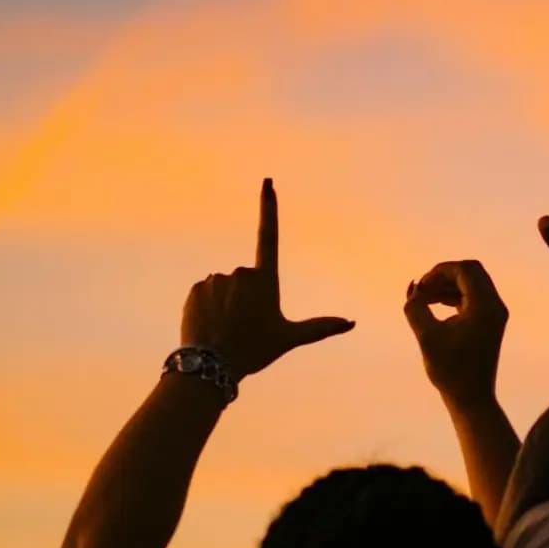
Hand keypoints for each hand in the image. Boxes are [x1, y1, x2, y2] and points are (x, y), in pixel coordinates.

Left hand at [181, 178, 353, 377]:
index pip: (269, 236)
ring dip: (227, 303)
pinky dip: (209, 308)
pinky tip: (211, 327)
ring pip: (225, 288)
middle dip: (246, 297)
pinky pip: (206, 294)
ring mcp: (216, 279)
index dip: (269, 207)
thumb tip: (351, 323)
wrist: (211, 365)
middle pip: (246, 280)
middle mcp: (241, 272)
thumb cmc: (254, 350)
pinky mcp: (196, 288)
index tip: (267, 182)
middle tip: (246, 326)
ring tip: (227, 329)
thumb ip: (321, 327)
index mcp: (265, 280)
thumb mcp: (289, 338)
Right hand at [404, 259, 508, 403]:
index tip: (420, 286)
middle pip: (471, 272)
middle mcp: (495, 306)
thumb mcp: (426, 337)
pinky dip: (453, 297)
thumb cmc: (450, 371)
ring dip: (447, 286)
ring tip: (423, 299)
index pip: (465, 270)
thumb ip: (415, 308)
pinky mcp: (489, 323)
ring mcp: (495, 314)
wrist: (472, 398)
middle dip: (444, 275)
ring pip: (472, 284)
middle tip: (423, 289)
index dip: (439, 271)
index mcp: (485, 306)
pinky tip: (434, 305)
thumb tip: (413, 288)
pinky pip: (472, 297)